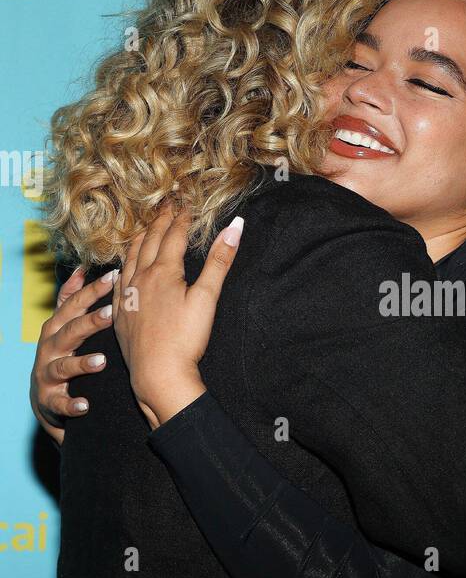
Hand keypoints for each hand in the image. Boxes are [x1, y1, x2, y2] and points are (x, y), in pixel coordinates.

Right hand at [30, 265, 116, 443]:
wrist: (45, 399)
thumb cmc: (60, 355)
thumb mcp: (62, 326)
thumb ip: (69, 299)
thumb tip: (81, 267)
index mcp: (56, 327)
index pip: (73, 305)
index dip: (92, 290)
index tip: (113, 276)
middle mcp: (50, 348)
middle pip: (69, 331)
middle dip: (89, 322)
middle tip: (110, 314)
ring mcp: (47, 374)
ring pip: (63, 367)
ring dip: (81, 364)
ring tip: (101, 361)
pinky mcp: (49, 400)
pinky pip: (61, 403)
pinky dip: (72, 404)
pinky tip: (85, 405)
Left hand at [113, 205, 243, 428]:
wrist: (157, 374)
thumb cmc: (185, 338)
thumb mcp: (207, 298)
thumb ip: (220, 260)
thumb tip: (236, 226)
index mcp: (163, 271)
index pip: (173, 236)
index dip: (181, 218)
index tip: (186, 204)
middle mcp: (141, 278)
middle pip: (149, 242)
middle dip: (159, 222)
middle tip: (165, 206)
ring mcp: (127, 295)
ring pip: (129, 258)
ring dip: (138, 239)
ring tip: (143, 228)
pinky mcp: (120, 312)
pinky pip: (117, 281)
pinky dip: (122, 266)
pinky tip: (122, 267)